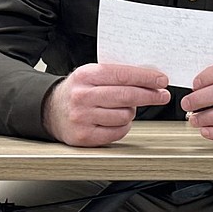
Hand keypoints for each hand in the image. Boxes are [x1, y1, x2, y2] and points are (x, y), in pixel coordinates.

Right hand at [43, 63, 169, 146]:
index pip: (122, 75)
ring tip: (123, 108)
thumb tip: (152, 79)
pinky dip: (123, 126)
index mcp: (86, 76)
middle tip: (163, 95)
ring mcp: (81, 118)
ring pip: (125, 115)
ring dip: (131, 112)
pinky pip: (118, 132)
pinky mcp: (84, 136)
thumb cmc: (78, 91)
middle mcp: (82, 96)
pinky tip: (116, 120)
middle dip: (150, 95)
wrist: (50, 110)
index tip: (162, 81)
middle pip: (126, 96)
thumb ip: (118, 74)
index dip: (146, 78)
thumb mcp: (93, 74)